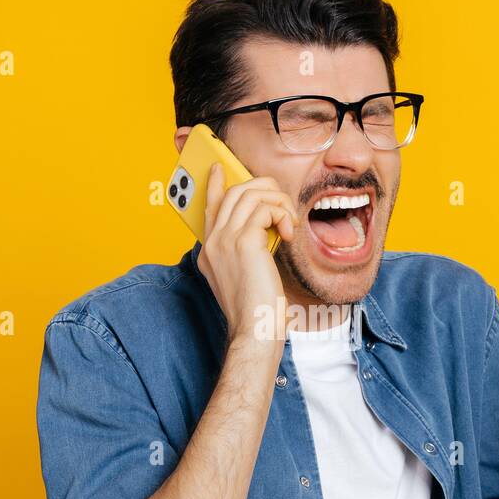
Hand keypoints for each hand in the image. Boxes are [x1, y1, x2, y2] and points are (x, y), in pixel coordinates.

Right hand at [195, 163, 297, 344]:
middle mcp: (212, 242)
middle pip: (234, 192)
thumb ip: (244, 250)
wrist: (255, 329)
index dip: (214, 184)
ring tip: (289, 223)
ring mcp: (225, 240)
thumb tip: (264, 228)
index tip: (218, 168)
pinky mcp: (245, 242)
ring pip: (251, 194)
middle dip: (264, 189)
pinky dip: (282, 215)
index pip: (209, 207)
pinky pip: (265, 209)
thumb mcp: (243, 276)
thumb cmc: (256, 310)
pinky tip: (289, 234)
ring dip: (278, 202)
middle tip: (282, 203)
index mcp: (209, 251)